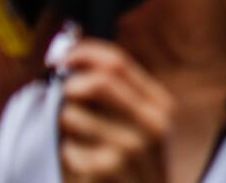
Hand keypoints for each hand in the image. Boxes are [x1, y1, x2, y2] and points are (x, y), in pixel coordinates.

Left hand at [55, 40, 171, 182]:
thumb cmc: (137, 163)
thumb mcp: (143, 124)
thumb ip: (120, 94)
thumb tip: (77, 63)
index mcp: (161, 105)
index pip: (119, 63)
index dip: (85, 54)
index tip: (64, 58)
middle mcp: (151, 123)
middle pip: (98, 83)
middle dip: (72, 86)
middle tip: (66, 97)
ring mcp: (129, 149)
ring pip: (73, 116)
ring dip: (68, 126)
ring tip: (82, 139)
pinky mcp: (104, 170)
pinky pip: (67, 148)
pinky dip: (69, 154)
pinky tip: (84, 164)